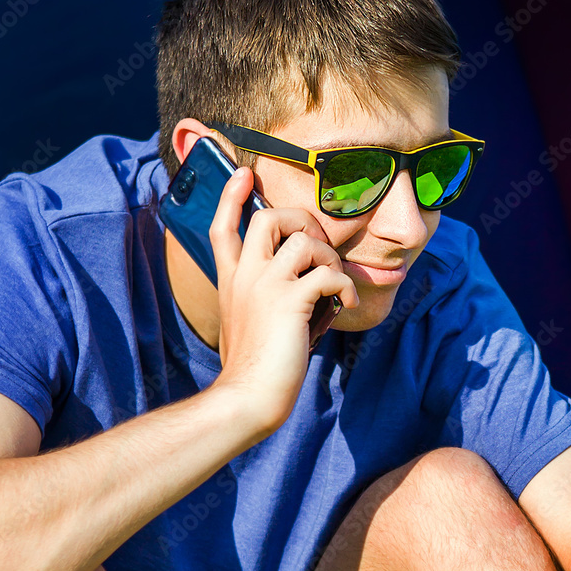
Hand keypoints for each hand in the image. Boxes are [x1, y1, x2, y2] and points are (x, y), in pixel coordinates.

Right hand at [208, 167, 358, 435]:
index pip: (223, 227)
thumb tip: (303, 289)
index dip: (232, 196)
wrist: (247, 396)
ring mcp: (266, 286)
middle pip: (268, 218)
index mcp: (232, 280)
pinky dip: (346, 286)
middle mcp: (246, 276)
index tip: (243, 174)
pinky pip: (330, 274)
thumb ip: (262, 298)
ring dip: (329, 256)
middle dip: (301, 219)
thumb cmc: (253, 367)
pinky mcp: (290, 302)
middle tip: (318, 244)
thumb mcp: (246, 322)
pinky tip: (347, 303)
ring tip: (335, 282)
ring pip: (304, 240)